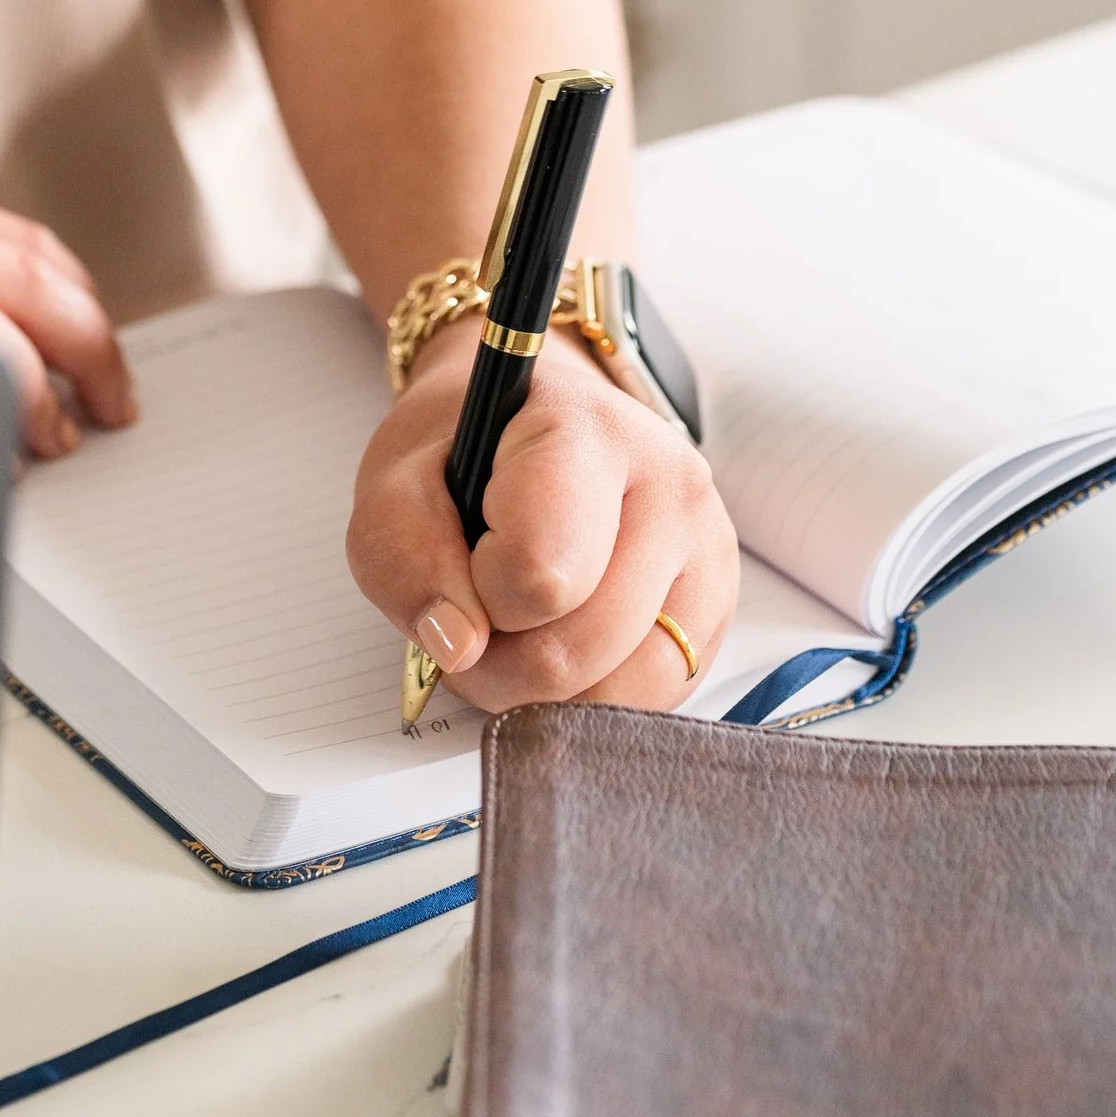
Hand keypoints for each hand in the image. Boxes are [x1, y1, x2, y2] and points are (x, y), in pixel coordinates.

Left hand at [347, 321, 736, 708]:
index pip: (541, 570)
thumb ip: (405, 559)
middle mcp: (673, 485)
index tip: (466, 559)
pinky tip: (564, 639)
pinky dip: (593, 693)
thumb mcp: (396, 482)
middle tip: (475, 617)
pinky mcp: (718, 602)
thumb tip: (459, 646)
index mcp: (589, 433)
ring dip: (549, 691)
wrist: (536, 420)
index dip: (478, 595)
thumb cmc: (470, 448)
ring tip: (519, 630)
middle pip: (583, 647)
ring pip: (625, 688)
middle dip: (502, 663)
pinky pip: (658, 696)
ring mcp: (710, 547)